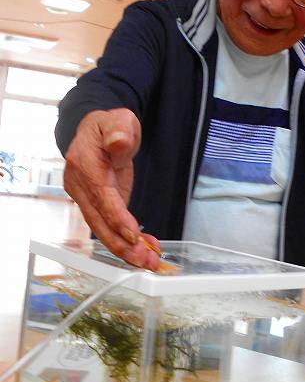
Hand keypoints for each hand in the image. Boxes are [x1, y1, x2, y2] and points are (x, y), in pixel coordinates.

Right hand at [63, 108, 159, 269]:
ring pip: (102, 228)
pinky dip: (126, 240)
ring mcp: (85, 197)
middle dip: (121, 243)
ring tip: (148, 262)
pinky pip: (108, 226)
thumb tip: (118, 142)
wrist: (96, 130)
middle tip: (144, 260)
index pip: (101, 195)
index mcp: (84, 163)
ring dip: (125, 248)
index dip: (116, 216)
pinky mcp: (95, 205)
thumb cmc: (109, 125)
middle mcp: (79, 184)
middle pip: (98, 220)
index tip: (133, 234)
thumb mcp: (119, 120)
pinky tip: (144, 250)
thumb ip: (119, 130)